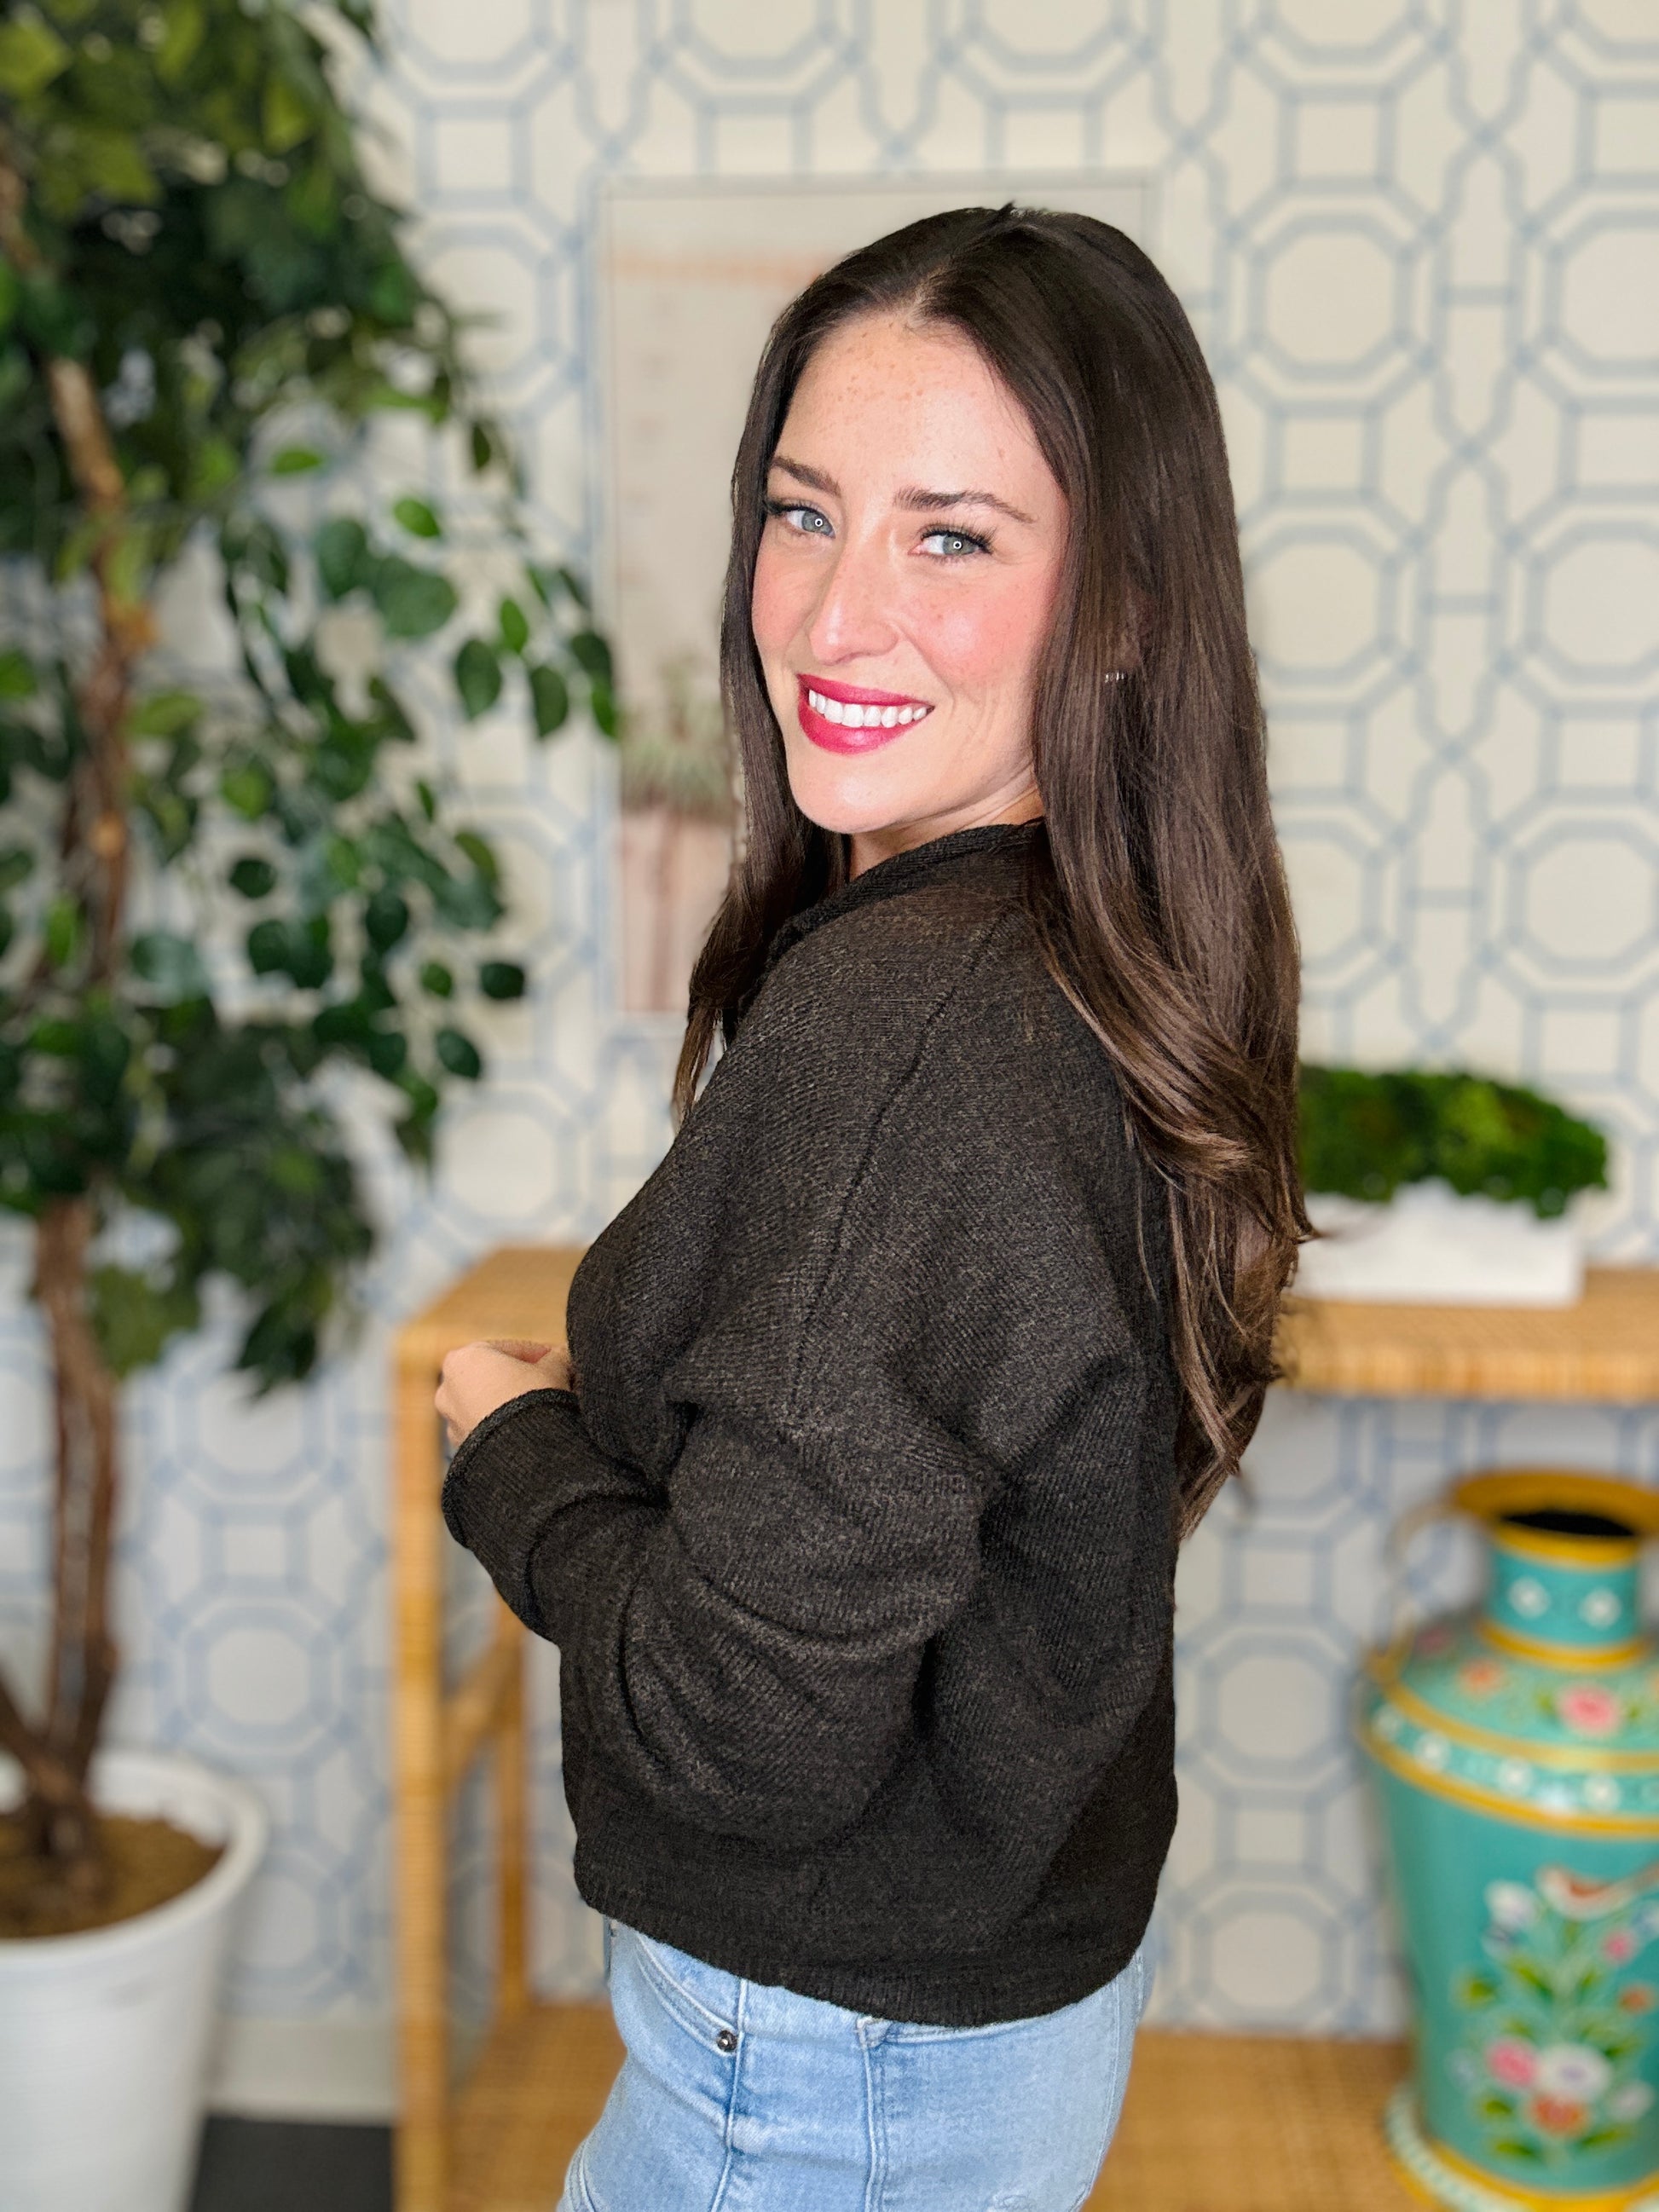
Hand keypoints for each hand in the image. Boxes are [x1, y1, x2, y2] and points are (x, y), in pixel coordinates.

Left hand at [435, 1338, 572, 1451]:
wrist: (522, 1452)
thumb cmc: (531, 1400)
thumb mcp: (552, 1369)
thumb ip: (556, 1358)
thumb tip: (562, 1357)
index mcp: (463, 1359)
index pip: (507, 1349)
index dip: (538, 1354)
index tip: (557, 1360)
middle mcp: (448, 1389)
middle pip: (493, 1377)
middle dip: (521, 1379)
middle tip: (551, 1382)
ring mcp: (451, 1422)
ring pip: (487, 1405)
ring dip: (511, 1404)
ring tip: (543, 1410)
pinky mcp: (462, 1449)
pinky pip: (486, 1430)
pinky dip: (503, 1427)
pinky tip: (529, 1430)